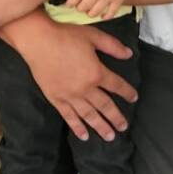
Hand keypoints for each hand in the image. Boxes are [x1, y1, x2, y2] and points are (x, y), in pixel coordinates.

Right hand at [21, 18, 136, 141]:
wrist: (39, 41)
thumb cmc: (65, 36)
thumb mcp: (93, 36)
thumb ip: (112, 46)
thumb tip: (128, 54)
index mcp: (96, 73)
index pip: (116, 85)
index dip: (127, 92)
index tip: (133, 98)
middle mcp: (85, 88)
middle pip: (105, 106)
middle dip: (116, 117)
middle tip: (123, 127)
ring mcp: (70, 96)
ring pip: (89, 115)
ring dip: (101, 127)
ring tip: (109, 136)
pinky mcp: (56, 99)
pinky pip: (69, 117)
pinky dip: (77, 127)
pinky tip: (84, 135)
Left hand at [67, 0, 130, 20]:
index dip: (70, 3)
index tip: (69, 5)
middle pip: (83, 7)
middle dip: (80, 8)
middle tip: (80, 7)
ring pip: (95, 12)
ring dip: (90, 14)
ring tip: (90, 12)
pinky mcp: (117, 1)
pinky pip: (110, 14)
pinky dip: (105, 17)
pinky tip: (103, 16)